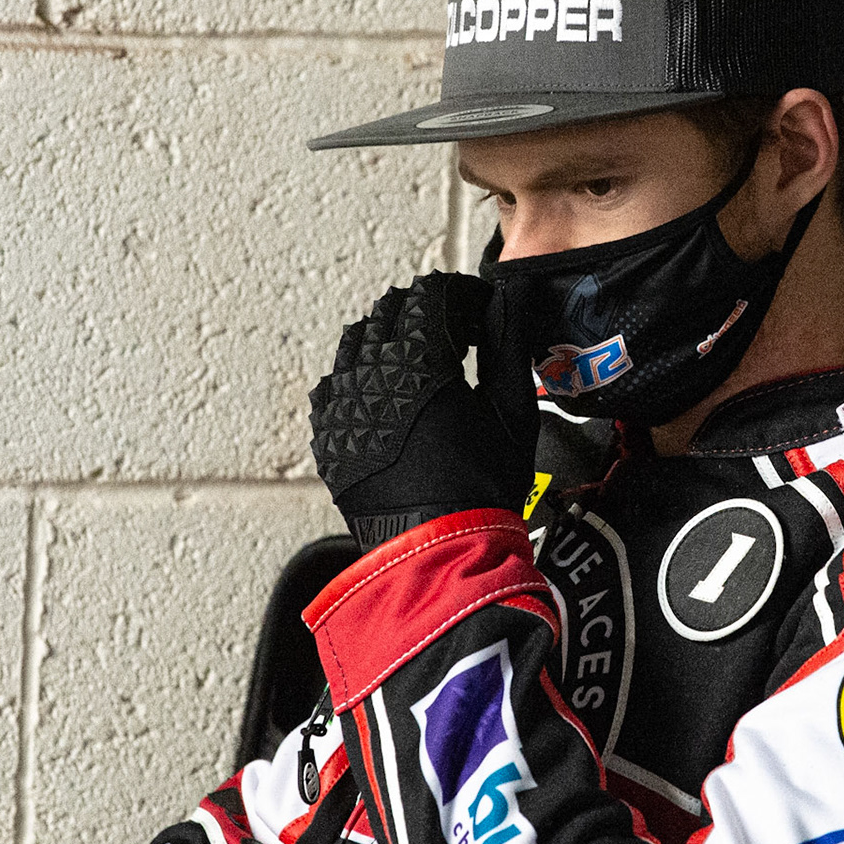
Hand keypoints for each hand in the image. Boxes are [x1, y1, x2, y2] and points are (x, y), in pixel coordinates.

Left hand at [308, 272, 538, 549]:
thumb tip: (513, 294)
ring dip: (391, 338)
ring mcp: (342, 405)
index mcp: (418, 361)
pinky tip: (389, 395)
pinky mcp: (329, 436)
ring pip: (356, 342)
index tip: (483, 309)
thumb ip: (509, 341)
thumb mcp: (512, 409)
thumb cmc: (482, 486)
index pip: (432, 294)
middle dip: (428, 310)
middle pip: (391, 311)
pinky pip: (335, 385)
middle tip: (461, 332)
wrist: (441, 550)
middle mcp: (370, 375)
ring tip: (424, 362)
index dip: (463, 293)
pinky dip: (361, 376)